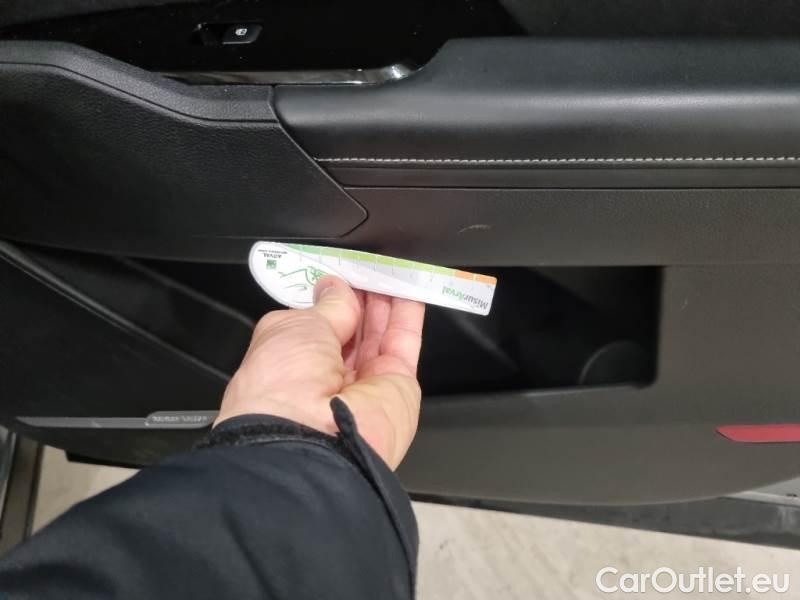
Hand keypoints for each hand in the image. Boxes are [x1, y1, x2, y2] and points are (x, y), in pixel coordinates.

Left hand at [216, 276, 424, 468]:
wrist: (309, 438)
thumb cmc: (281, 385)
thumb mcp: (297, 326)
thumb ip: (327, 304)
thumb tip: (336, 287)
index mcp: (291, 363)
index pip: (317, 324)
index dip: (331, 296)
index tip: (342, 272)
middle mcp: (327, 378)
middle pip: (352, 329)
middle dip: (361, 296)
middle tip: (370, 266)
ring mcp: (364, 384)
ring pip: (380, 334)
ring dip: (386, 300)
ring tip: (392, 268)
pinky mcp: (397, 388)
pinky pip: (406, 344)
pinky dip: (409, 314)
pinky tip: (410, 286)